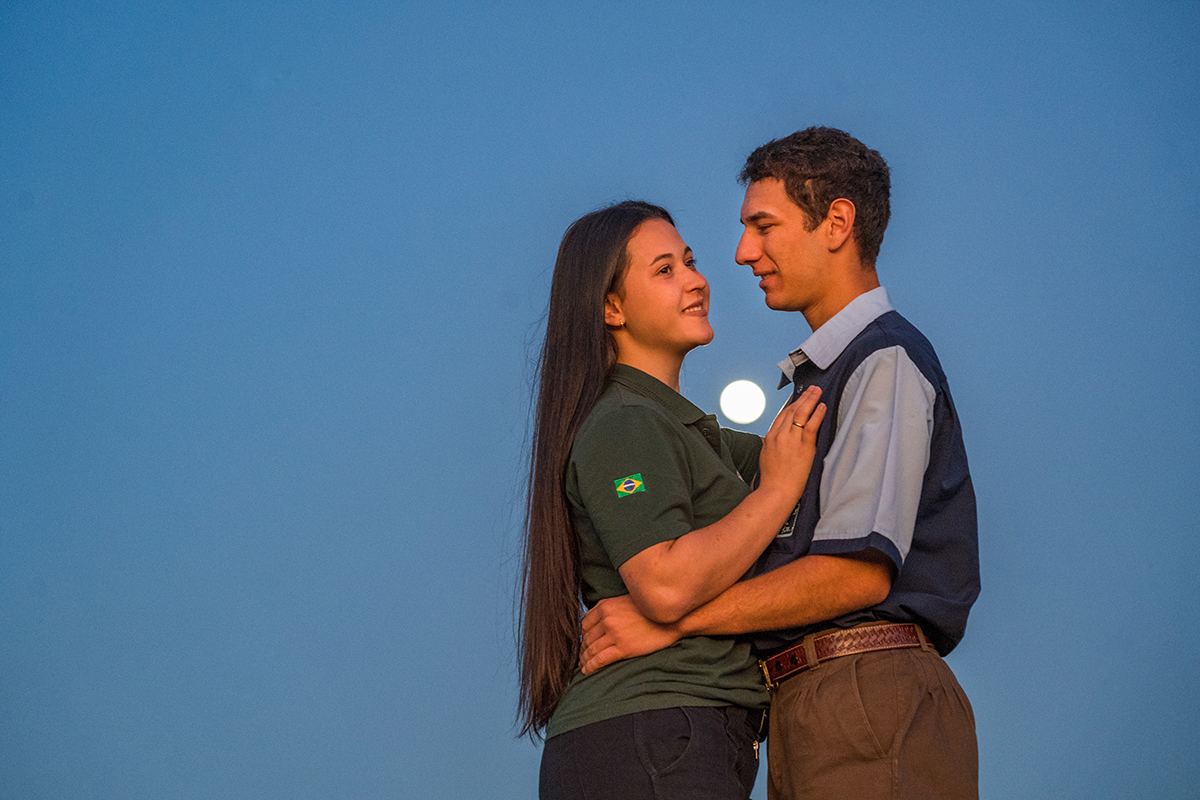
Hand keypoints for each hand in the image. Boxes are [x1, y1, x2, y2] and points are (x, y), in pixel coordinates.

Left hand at [579, 595, 681, 673]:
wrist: (670, 619)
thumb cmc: (650, 610)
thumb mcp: (626, 601)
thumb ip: (610, 609)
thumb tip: (599, 621)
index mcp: (606, 606)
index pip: (585, 623)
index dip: (583, 635)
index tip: (584, 642)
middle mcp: (607, 619)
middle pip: (587, 637)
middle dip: (582, 649)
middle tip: (581, 656)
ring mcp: (614, 634)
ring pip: (591, 649)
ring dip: (584, 659)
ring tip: (583, 665)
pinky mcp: (623, 648)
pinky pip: (600, 659)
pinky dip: (591, 666)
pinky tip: (587, 670)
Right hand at [756, 386, 825, 504]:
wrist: (776, 491)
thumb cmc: (772, 479)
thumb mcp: (765, 457)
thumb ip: (770, 445)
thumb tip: (772, 440)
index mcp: (770, 437)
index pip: (782, 415)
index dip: (792, 404)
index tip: (799, 398)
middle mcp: (780, 434)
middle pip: (792, 410)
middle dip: (802, 398)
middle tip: (811, 389)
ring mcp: (792, 439)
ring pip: (801, 413)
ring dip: (810, 400)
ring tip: (818, 392)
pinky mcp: (804, 446)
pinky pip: (812, 425)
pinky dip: (817, 414)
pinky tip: (822, 406)